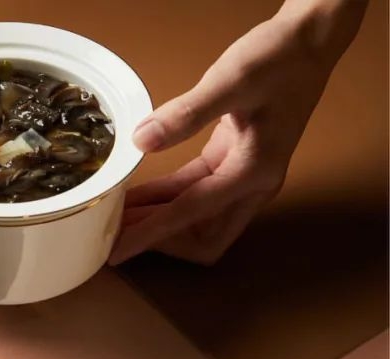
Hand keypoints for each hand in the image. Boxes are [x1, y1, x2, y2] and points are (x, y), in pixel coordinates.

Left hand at [110, 3, 364, 264]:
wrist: (309, 42)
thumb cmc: (278, 60)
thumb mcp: (231, 81)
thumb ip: (187, 114)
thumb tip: (142, 141)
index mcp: (253, 173)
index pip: (191, 216)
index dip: (150, 235)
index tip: (117, 251)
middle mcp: (252, 185)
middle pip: (203, 239)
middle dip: (160, 241)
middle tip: (114, 232)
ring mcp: (243, 177)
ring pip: (197, 220)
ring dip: (159, 221)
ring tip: (115, 217)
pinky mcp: (231, 164)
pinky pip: (194, 194)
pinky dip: (166, 200)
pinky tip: (135, 196)